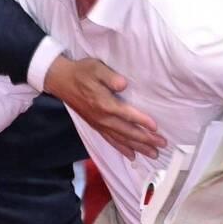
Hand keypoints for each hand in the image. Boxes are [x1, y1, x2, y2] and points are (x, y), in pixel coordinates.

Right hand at [44, 56, 165, 159]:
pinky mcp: (96, 126)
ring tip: (153, 154)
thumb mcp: (95, 67)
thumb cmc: (81, 72)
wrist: (61, 81)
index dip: (142, 121)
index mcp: (104, 103)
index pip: (127, 115)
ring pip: (121, 139)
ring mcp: (99, 124)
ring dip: (138, 147)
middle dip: (145, 139)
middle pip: (127, 131)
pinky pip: (111, 141)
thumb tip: (123, 84)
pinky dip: (122, 149)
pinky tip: (132, 155)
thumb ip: (110, 77)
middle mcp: (102, 117)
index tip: (156, 127)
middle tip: (162, 145)